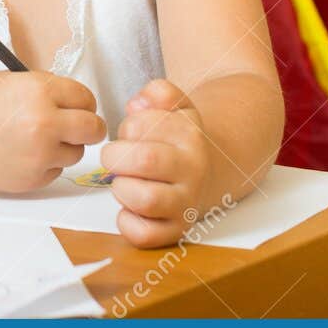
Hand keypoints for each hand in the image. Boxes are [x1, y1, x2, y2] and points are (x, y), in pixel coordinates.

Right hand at [0, 71, 107, 191]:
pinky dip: (44, 164)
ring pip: (76, 153)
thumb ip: (47, 91)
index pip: (86, 98)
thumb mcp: (12, 81)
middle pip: (94, 129)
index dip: (82, 102)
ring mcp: (40, 154)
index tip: (78, 107)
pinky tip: (20, 153)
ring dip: (63, 146)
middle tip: (76, 127)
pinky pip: (55, 171)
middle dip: (87, 127)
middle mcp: (45, 122)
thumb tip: (76, 104)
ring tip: (33, 139)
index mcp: (40, 91)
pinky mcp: (33, 178)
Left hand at [102, 79, 214, 247]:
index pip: (140, 127)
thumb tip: (138, 103)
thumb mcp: (177, 105)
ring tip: (124, 182)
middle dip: (115, 157)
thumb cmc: (179, 139)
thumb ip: (159, 92)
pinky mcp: (176, 231)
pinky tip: (129, 208)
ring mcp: (186, 204)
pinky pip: (145, 235)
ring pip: (146, 200)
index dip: (125, 128)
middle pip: (143, 160)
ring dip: (122, 189)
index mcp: (190, 137)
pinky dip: (127, 223)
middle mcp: (193, 171)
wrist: (212, 170)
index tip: (131, 134)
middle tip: (115, 159)